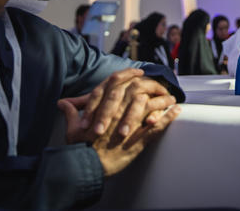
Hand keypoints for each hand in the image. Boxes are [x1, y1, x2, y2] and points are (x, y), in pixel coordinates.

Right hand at [58, 69, 179, 175]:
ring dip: (163, 101)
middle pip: (139, 90)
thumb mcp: (72, 128)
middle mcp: (118, 111)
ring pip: (151, 106)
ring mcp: (129, 125)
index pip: (119, 82)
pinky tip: (177, 111)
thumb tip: (62, 103)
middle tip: (161, 85)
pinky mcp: (138, 140)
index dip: (131, 75)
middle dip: (152, 86)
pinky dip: (168, 118)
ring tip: (173, 98)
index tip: (140, 73)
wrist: (87, 167)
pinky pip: (157, 126)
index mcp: (104, 106)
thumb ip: (71, 112)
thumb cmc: (79, 148)